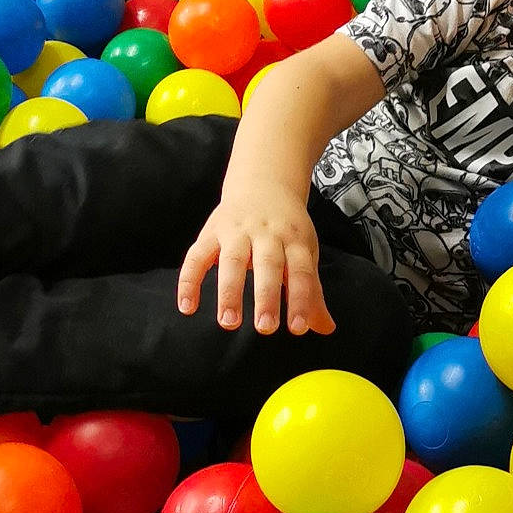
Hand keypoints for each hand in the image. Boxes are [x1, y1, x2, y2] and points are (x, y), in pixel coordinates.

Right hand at [176, 186, 335, 335]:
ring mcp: (237, 231)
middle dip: (266, 297)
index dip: (301, 299)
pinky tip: (187, 307)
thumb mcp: (304, 252)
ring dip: (229, 292)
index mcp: (294, 240)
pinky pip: (196, 256)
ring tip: (228, 322)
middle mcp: (266, 234)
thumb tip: (325, 328)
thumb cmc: (287, 228)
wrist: (263, 184)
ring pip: (232, 260)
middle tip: (265, 328)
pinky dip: (189, 281)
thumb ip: (311, 292)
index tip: (298, 328)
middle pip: (267, 265)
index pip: (301, 271)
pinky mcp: (211, 231)